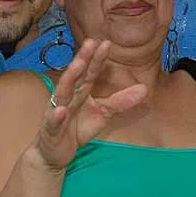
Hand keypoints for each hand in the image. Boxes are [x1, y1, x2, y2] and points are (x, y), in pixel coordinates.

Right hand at [32, 39, 146, 171]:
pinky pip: (53, 121)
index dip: (97, 59)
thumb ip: (120, 101)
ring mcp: (57, 111)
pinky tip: (61, 109)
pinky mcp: (51, 129)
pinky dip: (56, 115)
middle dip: (82, 59)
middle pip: (76, 76)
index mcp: (81, 92)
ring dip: (69, 78)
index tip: (106, 43)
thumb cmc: (78, 128)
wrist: (55, 153)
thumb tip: (145, 88)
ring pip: (62, 93)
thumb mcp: (103, 114)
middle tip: (91, 42)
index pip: (90, 73)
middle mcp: (68, 97)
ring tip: (78, 65)